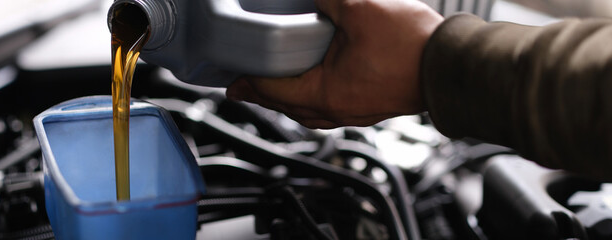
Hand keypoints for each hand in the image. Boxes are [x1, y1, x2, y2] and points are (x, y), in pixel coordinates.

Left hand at [226, 0, 442, 128]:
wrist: (453, 64)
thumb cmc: (413, 45)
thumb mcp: (359, 9)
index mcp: (326, 93)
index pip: (274, 91)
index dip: (250, 84)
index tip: (233, 83)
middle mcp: (338, 110)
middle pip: (288, 106)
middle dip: (264, 96)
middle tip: (246, 87)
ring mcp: (356, 112)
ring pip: (310, 112)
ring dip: (289, 100)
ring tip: (277, 87)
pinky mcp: (372, 106)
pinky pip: (331, 108)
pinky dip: (313, 99)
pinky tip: (316, 84)